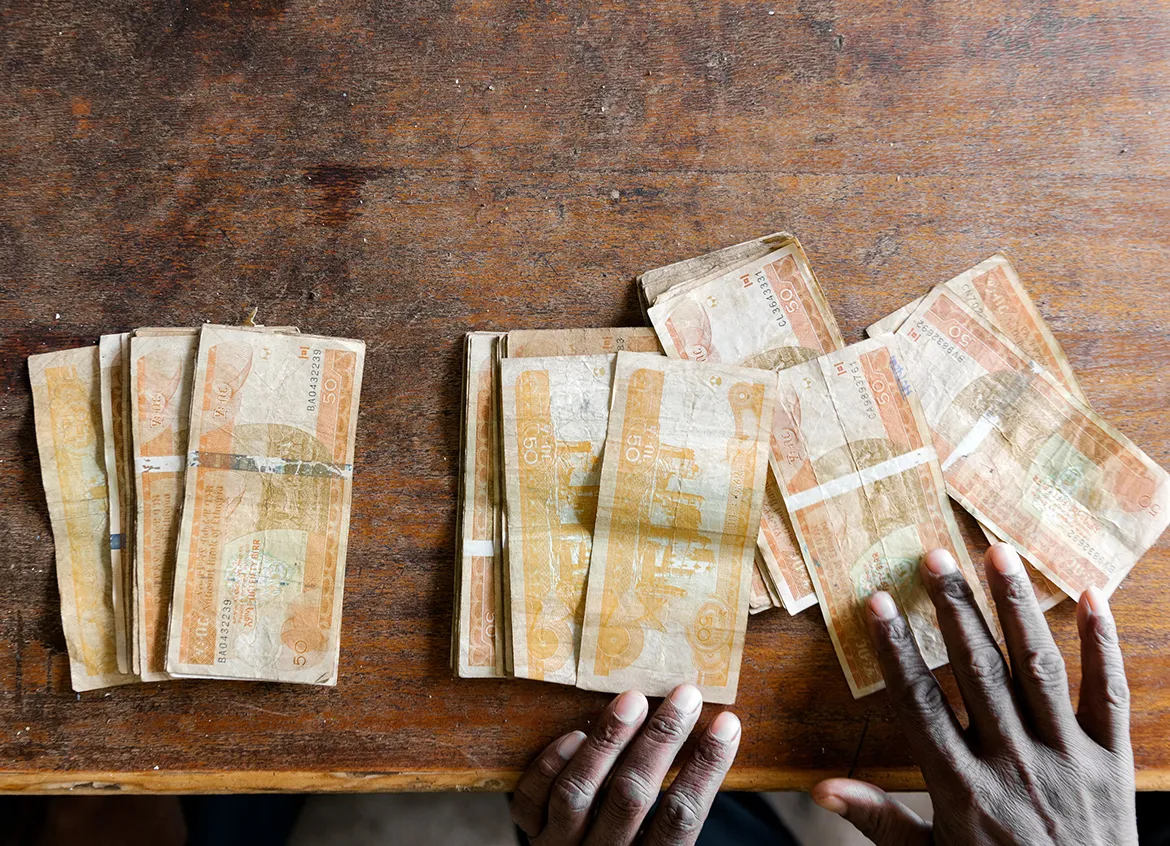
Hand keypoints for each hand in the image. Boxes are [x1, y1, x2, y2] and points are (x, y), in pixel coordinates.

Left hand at [511, 684, 741, 844]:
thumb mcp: (660, 843)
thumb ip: (675, 809)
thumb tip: (716, 734)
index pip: (682, 816)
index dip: (707, 768)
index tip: (727, 724)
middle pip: (632, 797)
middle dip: (661, 741)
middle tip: (685, 695)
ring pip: (578, 793)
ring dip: (607, 742)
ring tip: (632, 700)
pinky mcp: (531, 834)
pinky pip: (532, 802)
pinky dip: (551, 766)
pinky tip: (574, 736)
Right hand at [813, 543, 1136, 844]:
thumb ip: (878, 820)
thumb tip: (819, 788)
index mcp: (964, 788)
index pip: (920, 703)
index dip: (896, 650)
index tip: (877, 602)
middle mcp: (1015, 764)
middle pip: (979, 671)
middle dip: (954, 609)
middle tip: (935, 556)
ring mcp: (1067, 759)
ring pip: (1039, 669)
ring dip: (1016, 607)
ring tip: (997, 553)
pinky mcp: (1112, 762)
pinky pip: (1107, 696)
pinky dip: (1102, 645)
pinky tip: (1090, 595)